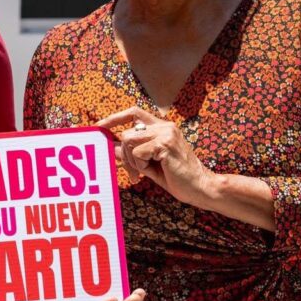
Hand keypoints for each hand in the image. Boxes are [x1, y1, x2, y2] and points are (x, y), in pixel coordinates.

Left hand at [98, 106, 216, 208]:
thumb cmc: (177, 178)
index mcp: (162, 128)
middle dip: (124, 155)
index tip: (99, 127)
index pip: (134, 112)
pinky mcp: (165, 144)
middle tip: (133, 174)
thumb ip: (132, 154)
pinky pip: (137, 152)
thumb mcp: (150, 164)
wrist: (201, 188)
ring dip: (132, 161)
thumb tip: (112, 147)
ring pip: (128, 141)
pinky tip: (156, 170)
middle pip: (127, 133)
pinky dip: (141, 165)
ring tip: (145, 173)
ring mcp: (166, 133)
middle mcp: (164, 126)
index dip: (115, 118)